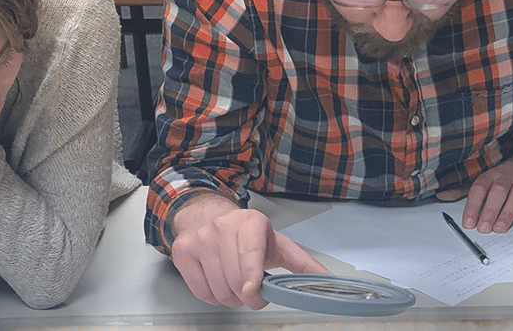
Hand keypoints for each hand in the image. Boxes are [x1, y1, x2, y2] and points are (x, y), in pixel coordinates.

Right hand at [168, 195, 330, 307]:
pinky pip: (200, 292)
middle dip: (247, 296)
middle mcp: (222, 228)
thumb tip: (329, 282)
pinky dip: (213, 295)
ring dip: (231, 297)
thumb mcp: (277, 244)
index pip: (250, 255)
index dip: (251, 278)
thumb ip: (303, 265)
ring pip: (218, 290)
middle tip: (253, 291)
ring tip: (235, 283)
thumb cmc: (246, 234)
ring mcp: (200, 240)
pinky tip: (218, 280)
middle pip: (235, 282)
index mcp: (251, 223)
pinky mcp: (183, 252)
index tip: (254, 293)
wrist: (207, 215)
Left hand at [439, 153, 512, 233]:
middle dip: (490, 211)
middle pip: (498, 192)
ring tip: (500, 229)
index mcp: (491, 176)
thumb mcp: (484, 179)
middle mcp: (507, 177)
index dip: (473, 206)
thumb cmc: (506, 175)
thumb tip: (442, 196)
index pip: (479, 189)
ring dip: (508, 213)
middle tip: (484, 228)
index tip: (468, 223)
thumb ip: (464, 190)